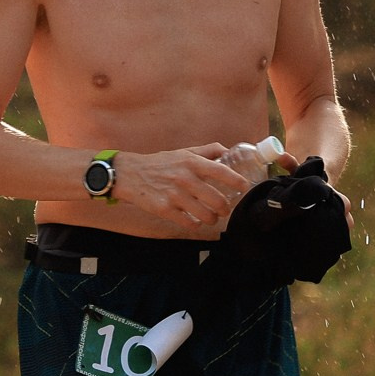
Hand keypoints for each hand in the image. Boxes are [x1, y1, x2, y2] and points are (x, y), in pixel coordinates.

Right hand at [113, 144, 252, 231]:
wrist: (129, 174)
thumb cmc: (160, 163)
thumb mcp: (183, 152)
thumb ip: (207, 151)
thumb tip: (229, 151)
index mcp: (191, 162)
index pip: (221, 171)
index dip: (237, 181)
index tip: (244, 187)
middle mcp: (184, 178)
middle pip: (217, 199)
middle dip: (225, 208)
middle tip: (225, 209)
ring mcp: (175, 195)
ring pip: (205, 214)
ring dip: (213, 219)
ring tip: (212, 217)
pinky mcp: (165, 209)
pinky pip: (189, 223)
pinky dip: (196, 224)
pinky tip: (195, 221)